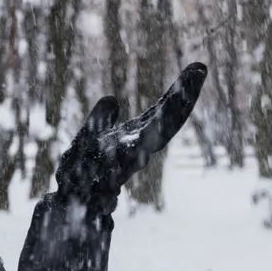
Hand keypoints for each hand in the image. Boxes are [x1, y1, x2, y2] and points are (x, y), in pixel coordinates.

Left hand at [55, 63, 207, 212]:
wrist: (71, 202)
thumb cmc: (83, 172)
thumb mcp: (91, 136)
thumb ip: (101, 119)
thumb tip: (112, 99)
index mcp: (135, 138)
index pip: (164, 113)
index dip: (181, 92)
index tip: (200, 67)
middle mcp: (138, 149)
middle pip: (168, 121)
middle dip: (183, 96)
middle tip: (200, 69)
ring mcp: (126, 161)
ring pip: (154, 137)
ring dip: (172, 113)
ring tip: (185, 89)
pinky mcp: (109, 174)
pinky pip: (128, 155)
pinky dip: (138, 143)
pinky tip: (154, 123)